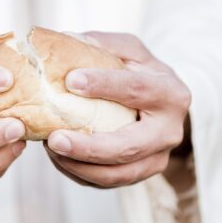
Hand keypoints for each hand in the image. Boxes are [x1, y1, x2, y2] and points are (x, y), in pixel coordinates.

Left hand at [42, 31, 191, 188]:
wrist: (164, 105)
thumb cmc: (142, 73)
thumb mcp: (131, 51)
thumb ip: (105, 44)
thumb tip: (66, 40)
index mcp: (171, 93)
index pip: (138, 89)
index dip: (105, 85)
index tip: (71, 80)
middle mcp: (170, 131)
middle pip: (129, 146)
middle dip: (89, 146)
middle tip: (54, 138)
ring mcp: (158, 158)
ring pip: (119, 174)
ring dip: (80, 166)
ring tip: (50, 148)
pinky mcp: (142, 174)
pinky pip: (109, 182)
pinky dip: (80, 173)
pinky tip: (59, 158)